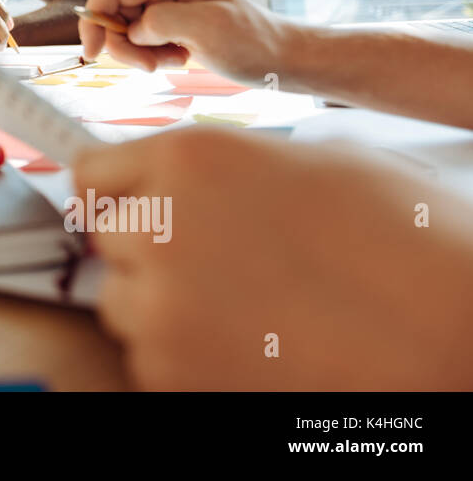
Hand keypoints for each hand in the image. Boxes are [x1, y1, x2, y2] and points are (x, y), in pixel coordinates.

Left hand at [74, 126, 472, 388]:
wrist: (450, 331)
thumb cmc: (401, 240)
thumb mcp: (308, 159)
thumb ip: (221, 167)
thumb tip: (177, 182)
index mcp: (188, 159)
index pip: (92, 171)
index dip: (115, 190)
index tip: (128, 206)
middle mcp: (158, 226)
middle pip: (107, 237)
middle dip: (146, 248)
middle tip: (213, 261)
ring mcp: (159, 305)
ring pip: (122, 301)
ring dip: (161, 303)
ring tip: (243, 305)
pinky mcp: (172, 371)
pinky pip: (149, 356)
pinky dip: (185, 353)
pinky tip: (249, 341)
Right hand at [78, 0, 294, 85]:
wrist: (280, 58)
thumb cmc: (251, 42)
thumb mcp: (205, 29)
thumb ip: (159, 22)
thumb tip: (132, 29)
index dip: (95, 18)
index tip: (94, 52)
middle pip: (114, 10)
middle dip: (122, 42)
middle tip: (148, 66)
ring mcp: (166, 1)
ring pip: (125, 27)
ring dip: (140, 52)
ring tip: (173, 61)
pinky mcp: (170, 21)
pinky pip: (141, 38)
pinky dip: (151, 55)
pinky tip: (178, 58)